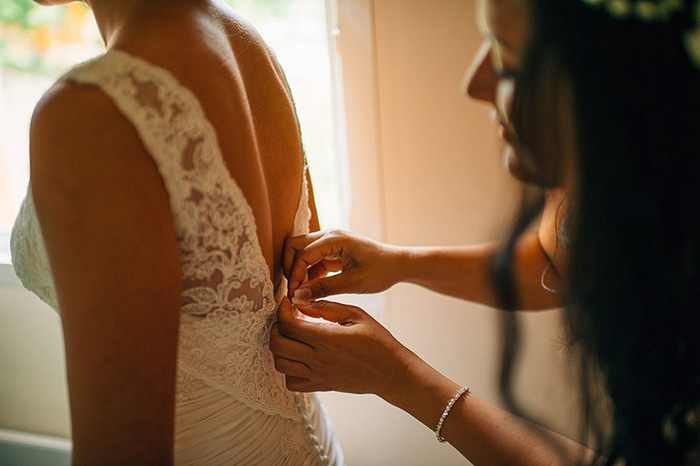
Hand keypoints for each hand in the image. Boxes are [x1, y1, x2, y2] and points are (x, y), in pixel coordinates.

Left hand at [270, 297, 413, 400]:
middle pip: (277, 345)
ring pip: (280, 364)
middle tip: (286, 319)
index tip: (287, 303)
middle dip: (275, 328)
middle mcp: (319, 359)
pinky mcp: (321, 386)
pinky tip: (298, 357)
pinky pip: (291, 382)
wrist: (391, 372)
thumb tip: (301, 301)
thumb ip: (327, 306)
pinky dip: (288, 370)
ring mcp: (318, 375)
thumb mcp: (357, 314)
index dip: (282, 311)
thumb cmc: (377, 341)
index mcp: (328, 338)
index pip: (288, 325)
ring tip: (291, 337)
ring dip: (280, 348)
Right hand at [283, 229, 405, 299]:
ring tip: (304, 294)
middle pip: (294, 246)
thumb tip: (298, 296)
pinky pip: (312, 260)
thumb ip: (323, 288)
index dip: (294, 276)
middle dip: (290, 268)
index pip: (301, 255)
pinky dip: (309, 274)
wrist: (398, 264)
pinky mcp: (333, 251)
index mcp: (334, 239)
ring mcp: (330, 242)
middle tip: (295, 291)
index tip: (295, 297)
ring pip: (301, 253)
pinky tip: (313, 291)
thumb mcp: (352, 283)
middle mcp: (329, 235)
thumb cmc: (380, 271)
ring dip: (299, 272)